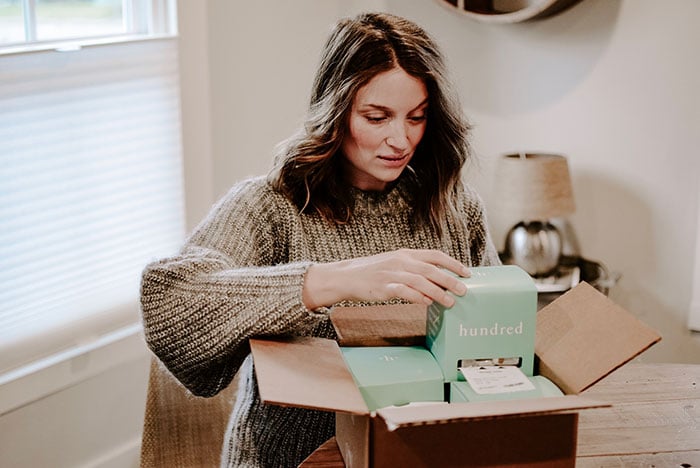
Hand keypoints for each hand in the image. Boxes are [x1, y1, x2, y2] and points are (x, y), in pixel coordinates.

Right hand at [302, 249, 469, 309]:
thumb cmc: (373, 272)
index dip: (453, 264)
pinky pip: (404, 292)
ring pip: (421, 281)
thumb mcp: (395, 264)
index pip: (435, 256)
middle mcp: (401, 262)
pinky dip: (417, 297)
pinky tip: (427, 303)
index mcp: (406, 254)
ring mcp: (392, 274)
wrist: (347, 276)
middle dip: (450, 280)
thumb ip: (415, 271)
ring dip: (438, 292)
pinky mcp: (383, 287)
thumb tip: (438, 284)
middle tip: (464, 290)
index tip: (467, 273)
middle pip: (431, 270)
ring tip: (450, 302)